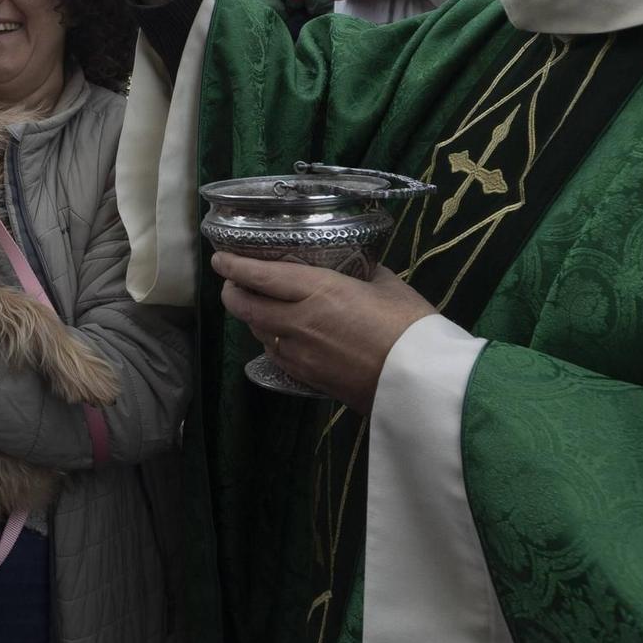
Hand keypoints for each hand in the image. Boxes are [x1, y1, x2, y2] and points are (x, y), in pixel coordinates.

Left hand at [210, 253, 436, 413]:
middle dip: (232, 292)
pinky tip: (280, 335)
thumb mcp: (387, 286)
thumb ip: (363, 273)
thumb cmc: (411, 326)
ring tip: (257, 305)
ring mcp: (300, 354)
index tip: (220, 258)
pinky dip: (270, 340)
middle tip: (232, 282)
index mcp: (319, 291)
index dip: (234, 267)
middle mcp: (299, 321)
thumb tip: (355, 267)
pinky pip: (275, 354)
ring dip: (252, 317)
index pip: (261, 276)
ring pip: (258, 332)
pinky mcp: (307, 379)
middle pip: (246, 306)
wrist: (423, 384)